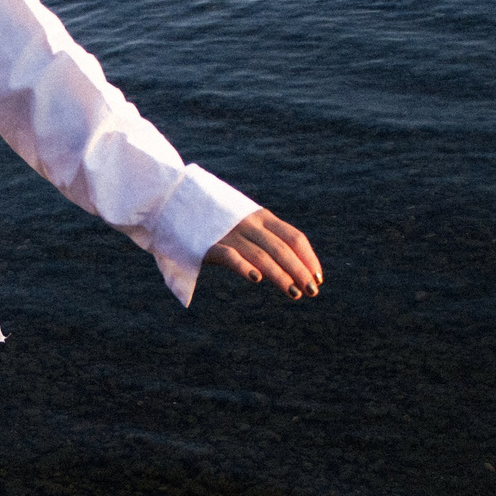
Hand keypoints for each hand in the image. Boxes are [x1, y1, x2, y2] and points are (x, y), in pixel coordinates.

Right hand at [204, 208, 322, 300]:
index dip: (309, 258)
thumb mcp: (245, 222)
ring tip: (294, 293)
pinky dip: (244, 266)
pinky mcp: (209, 244)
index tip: (318, 278)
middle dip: (300, 270)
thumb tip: (290, 265)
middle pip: (282, 248)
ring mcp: (230, 233)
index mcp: (262, 217)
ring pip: (261, 255)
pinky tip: (256, 279)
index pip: (294, 237)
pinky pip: (230, 256)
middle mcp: (249, 223)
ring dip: (280, 276)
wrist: (177, 203)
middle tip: (312, 291)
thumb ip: (264, 238)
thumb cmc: (215, 219)